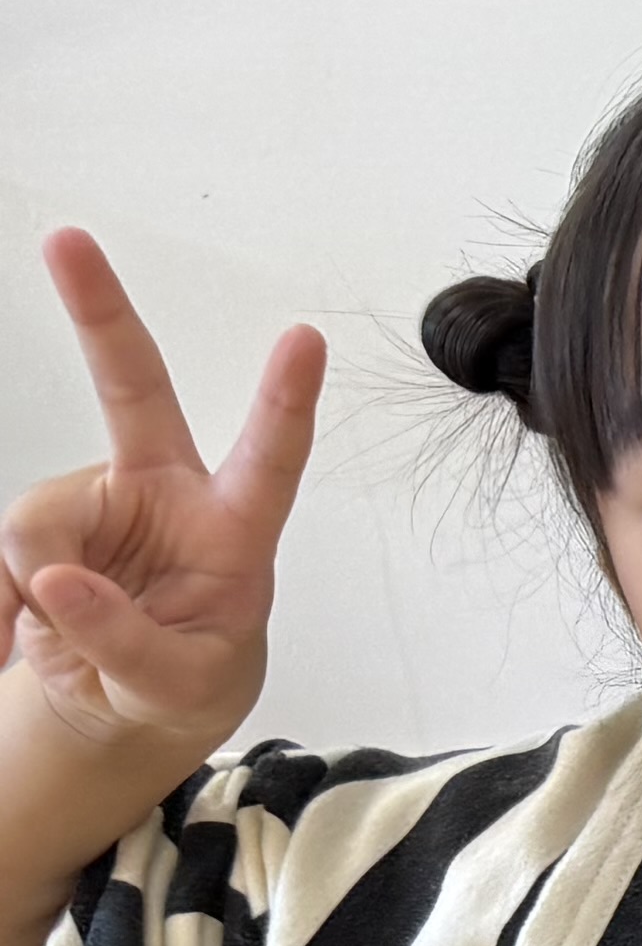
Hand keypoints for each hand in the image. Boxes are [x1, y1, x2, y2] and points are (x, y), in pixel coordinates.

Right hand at [0, 231, 318, 800]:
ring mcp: (94, 503)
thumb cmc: (186, 679)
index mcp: (233, 527)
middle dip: (97, 311)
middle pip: (132, 389)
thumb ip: (126, 640)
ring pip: (37, 519)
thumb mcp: (178, 686)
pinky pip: (4, 553)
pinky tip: (26, 633)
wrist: (127, 706)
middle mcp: (162, 492)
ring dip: (37, 584)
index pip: (271, 458)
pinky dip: (5, 601)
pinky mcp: (41, 526)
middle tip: (67, 239)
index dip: (286, 399)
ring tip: (68, 633)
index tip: (306, 337)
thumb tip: (58, 578)